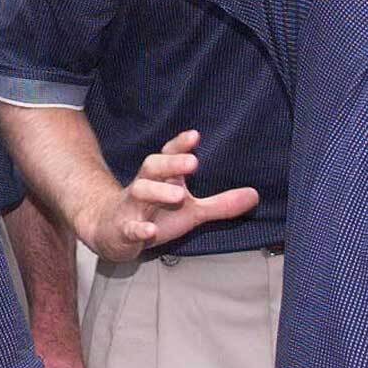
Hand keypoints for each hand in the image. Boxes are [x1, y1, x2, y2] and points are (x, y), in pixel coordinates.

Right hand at [76, 130, 257, 260]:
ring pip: (139, 191)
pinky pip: (128, 226)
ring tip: (178, 195)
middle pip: (152, 167)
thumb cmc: (156, 215)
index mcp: (161, 178)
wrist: (112, 231)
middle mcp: (145, 186)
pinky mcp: (123, 228)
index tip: (195, 136)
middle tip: (193, 162)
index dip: (180, 145)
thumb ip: (220, 204)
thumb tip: (255, 195)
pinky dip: (138, 228)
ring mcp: (132, 207)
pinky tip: (149, 230)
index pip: (168, 155)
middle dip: (171, 163)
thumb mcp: (191, 211)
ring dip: (157, 192)